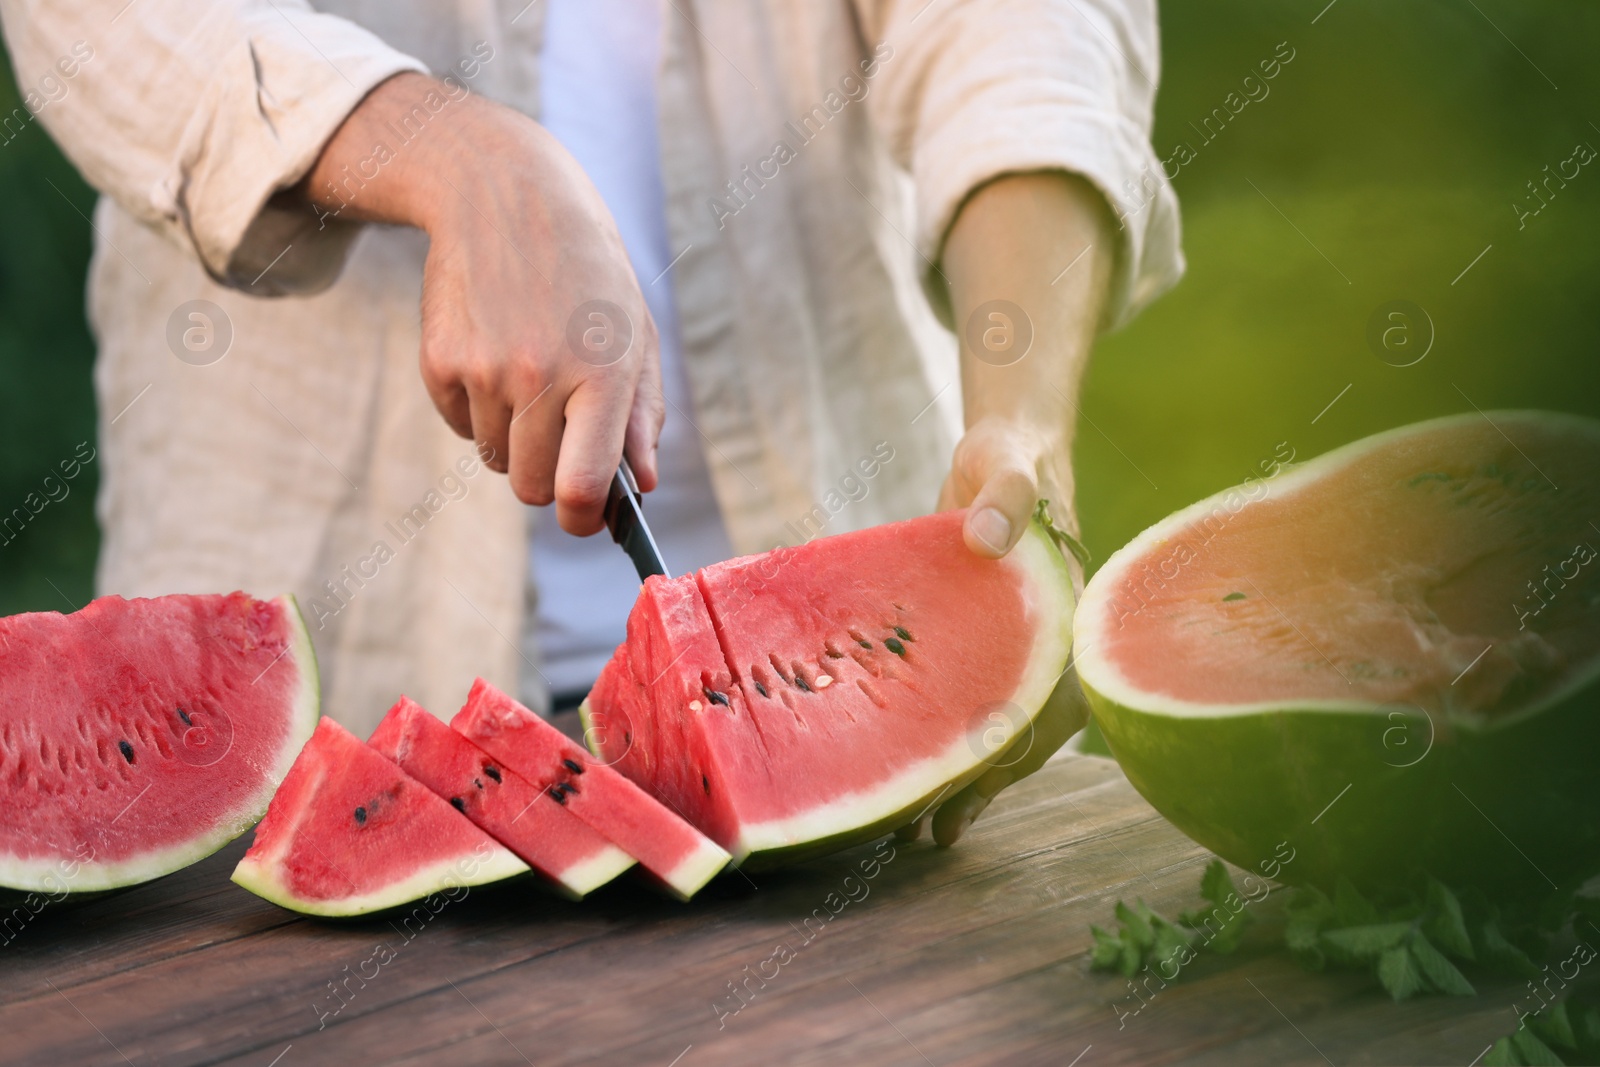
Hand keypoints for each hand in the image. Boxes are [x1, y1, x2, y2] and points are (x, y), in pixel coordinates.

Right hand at [302, 73, 662, 534]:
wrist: (506, 194)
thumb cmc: (588, 273)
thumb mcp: (636, 333)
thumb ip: (642, 415)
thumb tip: (643, 484)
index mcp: (602, 374)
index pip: (583, 487)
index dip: (584, 520)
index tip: (585, 517)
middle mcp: (540, 376)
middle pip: (531, 489)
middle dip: (546, 480)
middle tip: (559, 438)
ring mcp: (483, 370)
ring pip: (495, 460)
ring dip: (513, 438)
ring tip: (529, 374)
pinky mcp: (440, 360)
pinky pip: (460, 426)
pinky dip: (477, 409)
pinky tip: (494, 352)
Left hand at [919, 424, 1090, 844]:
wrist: (1001, 457)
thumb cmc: (1010, 462)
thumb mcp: (1007, 467)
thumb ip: (1005, 495)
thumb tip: (988, 538)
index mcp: (1068, 616)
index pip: (1057, 695)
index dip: (1025, 743)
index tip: (985, 778)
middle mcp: (1051, 648)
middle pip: (1031, 732)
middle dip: (989, 784)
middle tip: (937, 830)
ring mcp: (1018, 658)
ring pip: (1005, 735)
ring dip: (970, 784)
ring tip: (921, 833)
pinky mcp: (984, 657)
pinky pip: (975, 713)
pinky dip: (951, 752)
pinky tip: (914, 788)